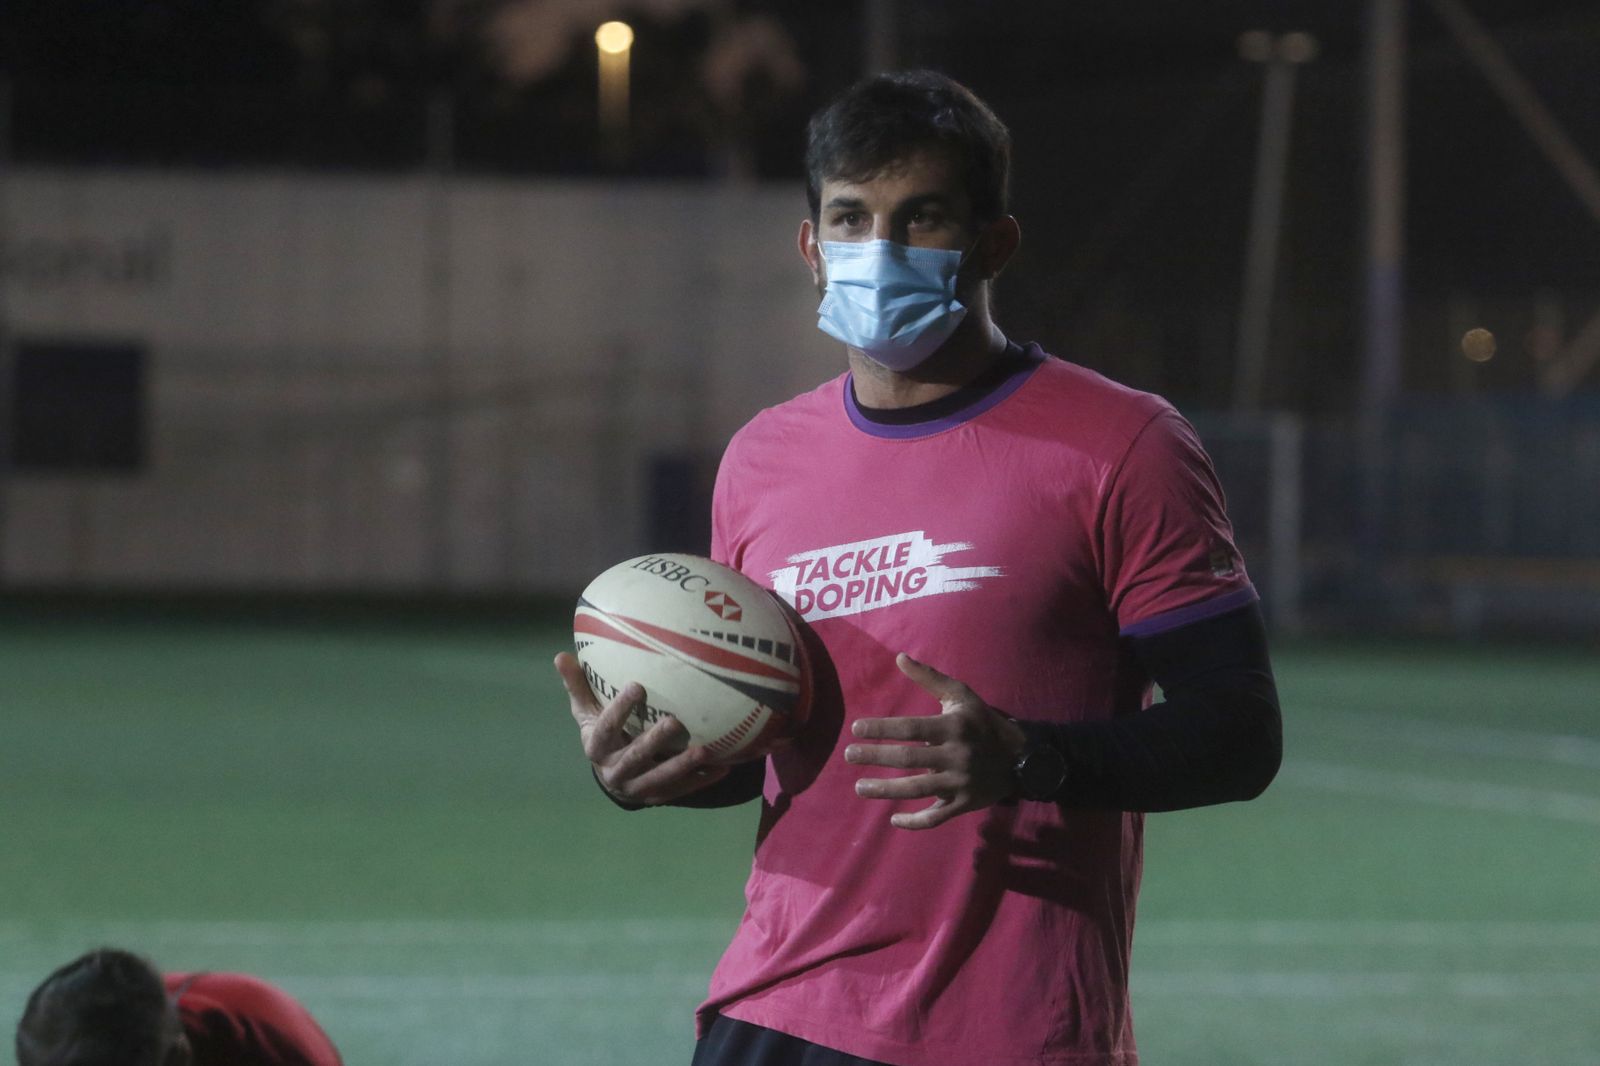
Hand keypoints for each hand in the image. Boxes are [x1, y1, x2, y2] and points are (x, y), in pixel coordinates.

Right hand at [554, 652, 729, 804]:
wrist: (610, 777)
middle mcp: (614, 770)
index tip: (638, 686)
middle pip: (635, 756)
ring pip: (659, 778)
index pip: (605, 728)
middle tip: (675, 722)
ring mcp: (636, 787)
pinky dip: (702, 780)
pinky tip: (722, 768)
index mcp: (596, 747)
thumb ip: (578, 686)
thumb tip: (560, 655)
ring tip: (705, 751)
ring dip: (682, 766)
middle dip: (654, 741)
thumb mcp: (586, 712)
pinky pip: (681, 791)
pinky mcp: (656, 797)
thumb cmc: (602, 734)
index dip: (620, 709)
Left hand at [845, 653, 1025, 829]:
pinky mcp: (964, 803)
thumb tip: (899, 657)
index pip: (911, 728)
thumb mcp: (960, 695)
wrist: (1020, 756)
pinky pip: (937, 817)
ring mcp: (960, 783)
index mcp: (953, 727)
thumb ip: (929, 678)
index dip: (882, 729)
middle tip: (848, 755)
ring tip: (859, 787)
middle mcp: (956, 755)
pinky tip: (894, 820)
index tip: (856, 728)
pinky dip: (915, 822)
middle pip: (909, 759)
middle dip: (876, 757)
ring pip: (918, 790)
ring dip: (886, 791)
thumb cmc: (982, 722)